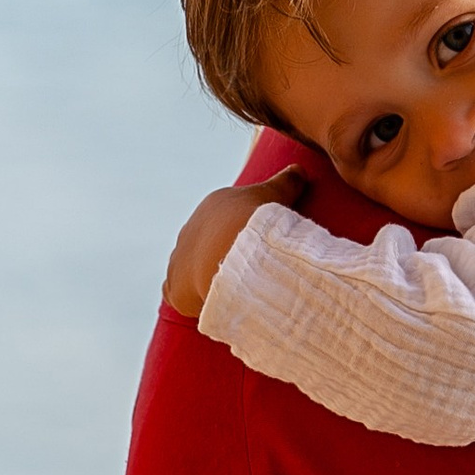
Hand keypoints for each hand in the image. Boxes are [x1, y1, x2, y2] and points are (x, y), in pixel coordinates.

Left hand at [163, 167, 307, 318]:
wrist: (230, 252)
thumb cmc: (253, 220)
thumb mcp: (274, 195)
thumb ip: (287, 183)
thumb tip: (300, 170)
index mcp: (210, 210)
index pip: (221, 223)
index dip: (236, 235)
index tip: (252, 247)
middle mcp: (189, 232)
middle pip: (203, 246)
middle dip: (220, 257)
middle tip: (244, 271)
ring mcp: (178, 261)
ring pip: (188, 269)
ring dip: (204, 278)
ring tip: (230, 291)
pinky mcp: (174, 289)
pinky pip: (177, 294)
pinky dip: (191, 300)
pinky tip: (209, 304)